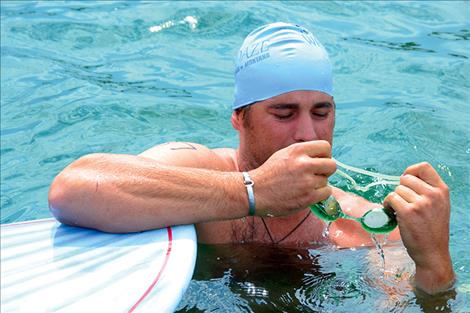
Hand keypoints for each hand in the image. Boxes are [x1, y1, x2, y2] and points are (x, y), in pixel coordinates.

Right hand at [250, 140, 335, 216]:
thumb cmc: (269, 173)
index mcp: (297, 150)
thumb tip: (323, 156)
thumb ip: (303, 153)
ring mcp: (307, 181)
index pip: (326, 147)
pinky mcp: (308, 197)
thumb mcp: (284, 154)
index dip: (324, 155)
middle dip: (325, 170)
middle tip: (315, 175)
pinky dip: (319, 194)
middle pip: (331, 165)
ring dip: (319, 184)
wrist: (255, 192)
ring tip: (304, 186)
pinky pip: (326, 193)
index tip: (318, 161)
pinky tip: (307, 193)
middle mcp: (304, 164)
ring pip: (327, 180)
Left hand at [384, 162, 454, 293]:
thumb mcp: (438, 205)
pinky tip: (392, 214)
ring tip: (399, 211)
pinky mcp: (408, 212)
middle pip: (406, 179)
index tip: (405, 181)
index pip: (424, 167)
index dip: (410, 171)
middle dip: (400, 189)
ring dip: (394, 199)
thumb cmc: (432, 229)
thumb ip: (427, 190)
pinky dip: (387, 205)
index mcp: (442, 191)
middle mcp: (433, 195)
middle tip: (402, 202)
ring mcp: (421, 204)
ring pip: (396, 190)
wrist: (432, 253)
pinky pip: (390, 198)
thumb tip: (406, 177)